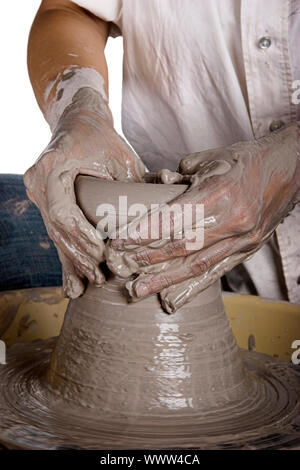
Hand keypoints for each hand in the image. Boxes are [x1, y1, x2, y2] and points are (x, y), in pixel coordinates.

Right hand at [24, 87, 145, 297]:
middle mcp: (38, 182)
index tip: (101, 254)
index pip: (63, 213)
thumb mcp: (121, 159)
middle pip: (57, 230)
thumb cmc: (102, 136)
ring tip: (91, 281)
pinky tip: (73, 281)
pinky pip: (55, 231)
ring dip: (74, 259)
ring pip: (55, 234)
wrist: (79, 119)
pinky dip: (67, 253)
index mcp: (53, 168)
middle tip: (100, 277)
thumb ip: (134, 188)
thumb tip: (161, 218)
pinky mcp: (45, 200)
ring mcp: (38, 192)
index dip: (81, 238)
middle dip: (80, 256)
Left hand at [106, 123, 299, 311]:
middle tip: (121, 268)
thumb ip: (178, 175)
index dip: (142, 233)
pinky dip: (193, 285)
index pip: (172, 219)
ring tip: (139, 289)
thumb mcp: (210, 159)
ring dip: (165, 280)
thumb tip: (154, 187)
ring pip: (197, 265)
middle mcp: (232, 221)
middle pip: (181, 247)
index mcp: (219, 193)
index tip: (118, 242)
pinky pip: (217, 270)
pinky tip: (174, 295)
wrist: (292, 166)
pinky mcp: (250, 248)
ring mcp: (243, 239)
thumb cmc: (248, 158)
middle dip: (147, 259)